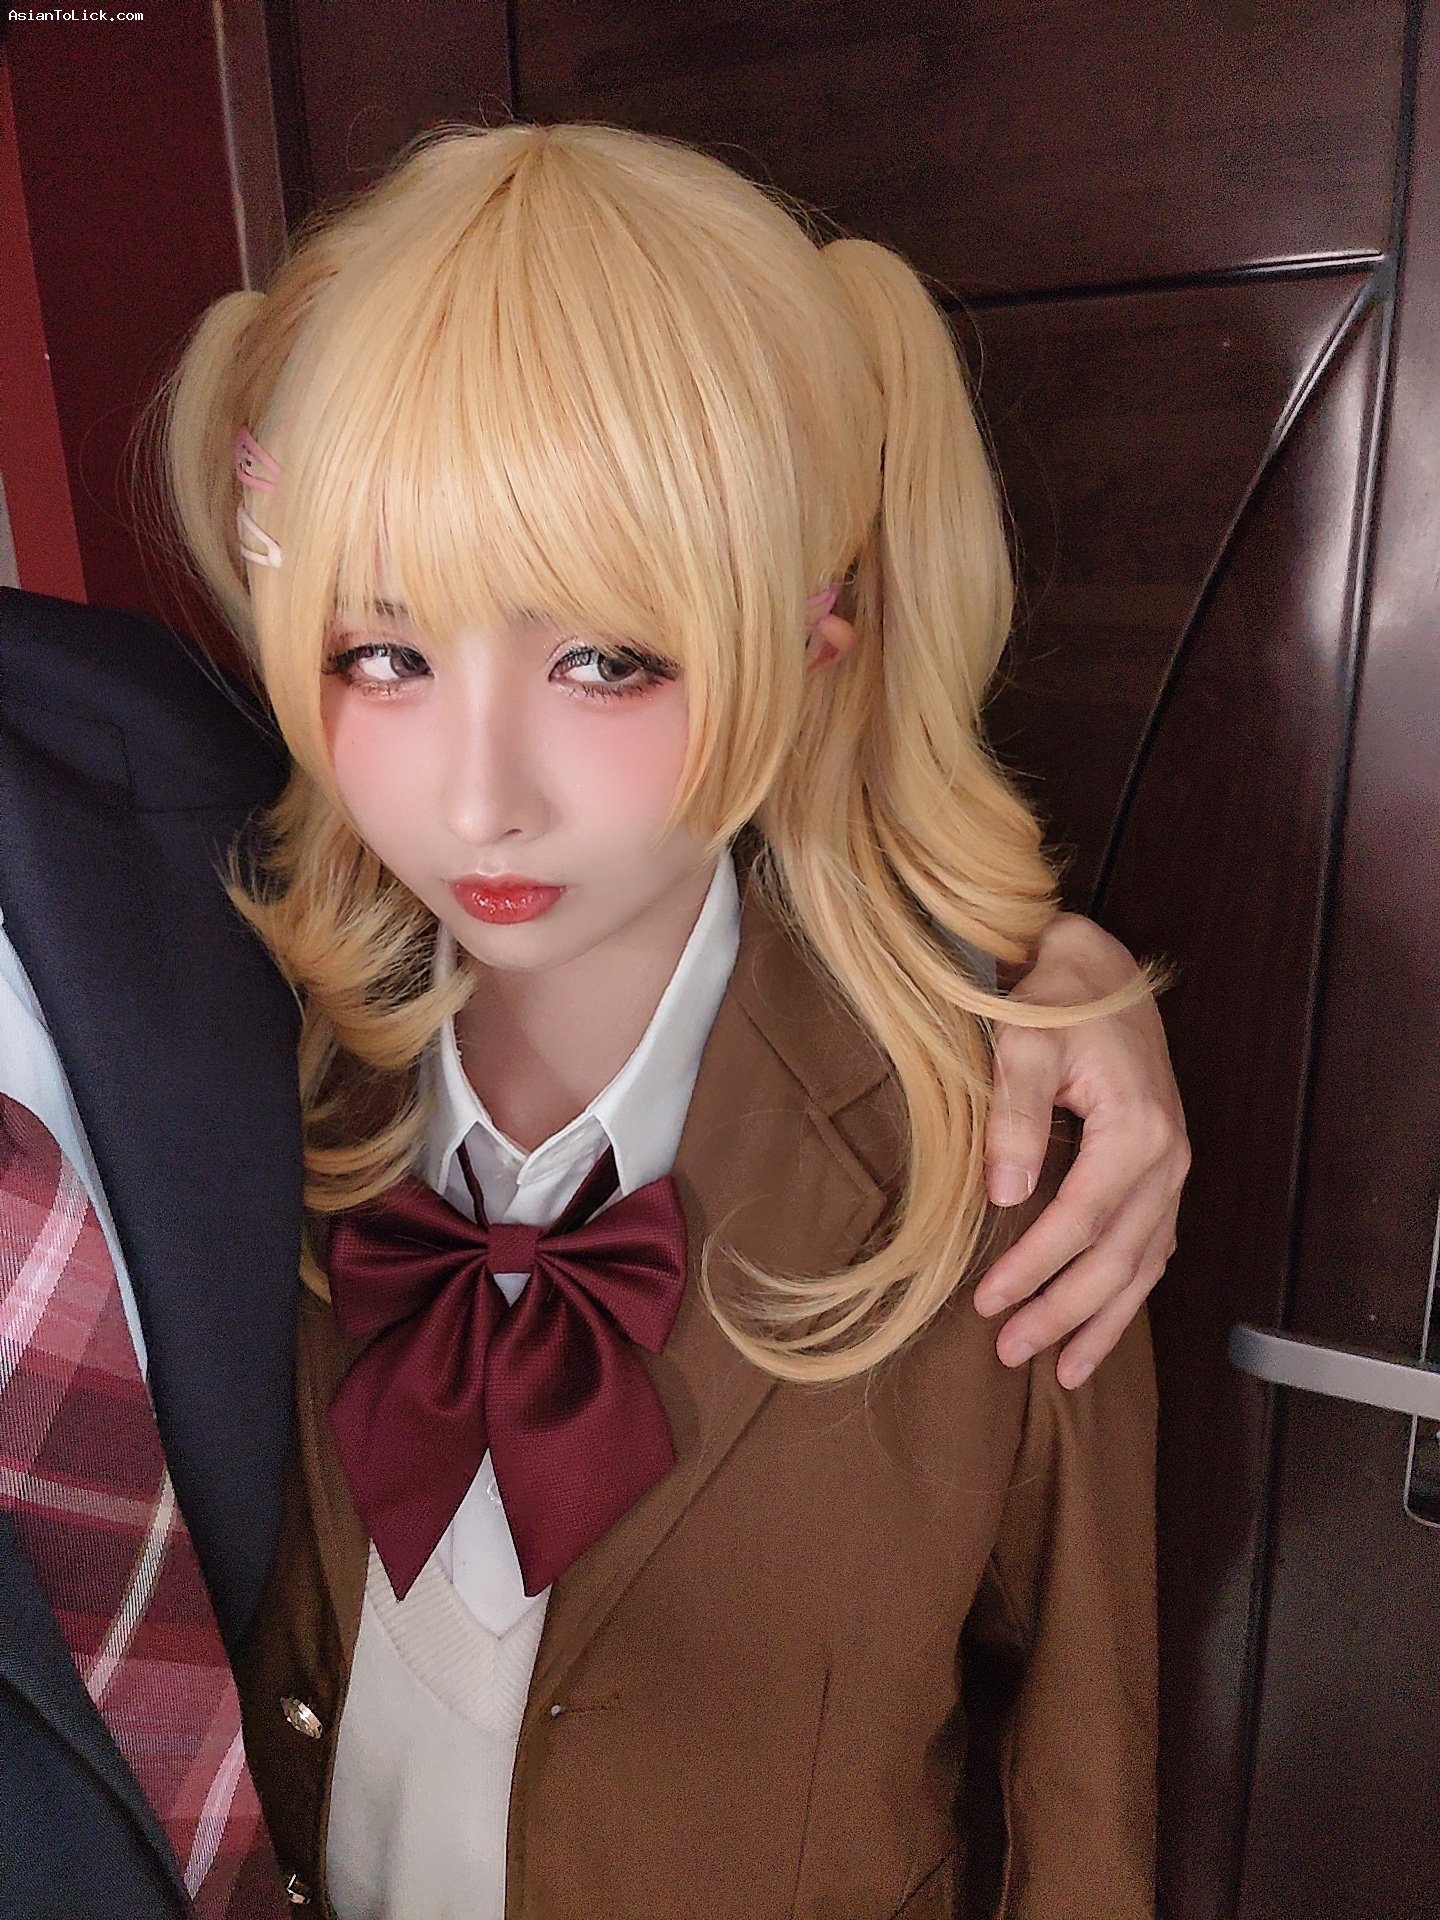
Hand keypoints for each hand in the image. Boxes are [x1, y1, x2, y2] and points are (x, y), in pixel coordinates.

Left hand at [972, 913, 1188, 1387]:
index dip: (1033, 1268)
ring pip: (1143, 1265)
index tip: (985, 1304)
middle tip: (1009, 1350)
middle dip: (1063, 1313)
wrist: (1100, 972)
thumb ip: (1013, 1115)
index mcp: (1136, 1129)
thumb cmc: (1054, 1000)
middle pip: (1116, 1258)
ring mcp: (1172, 1170)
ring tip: (1062, 1371)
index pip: (1080, 1220)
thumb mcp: (1021, 1040)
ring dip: (1101, 1321)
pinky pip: (1152, 1248)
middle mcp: (1167, 1158)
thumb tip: (1004, 1194)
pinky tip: (1099, 1327)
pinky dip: (1126, 1295)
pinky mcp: (1163, 1173)